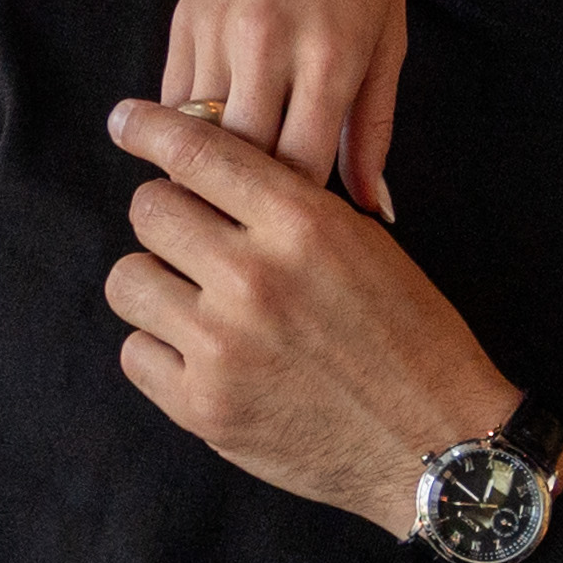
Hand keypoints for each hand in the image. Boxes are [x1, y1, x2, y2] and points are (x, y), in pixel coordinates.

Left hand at [104, 97, 525, 530]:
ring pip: (129, 278)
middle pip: (149, 210)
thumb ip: (286, 209)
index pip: (195, 151)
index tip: (125, 121)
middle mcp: (255, 277)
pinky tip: (200, 355)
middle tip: (191, 238)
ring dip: (155, 282)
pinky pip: (135, 352)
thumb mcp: (365, 246)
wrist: (436, 440)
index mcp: (303, 223)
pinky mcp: (204, 407)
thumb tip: (210, 173)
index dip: (147, 128)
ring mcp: (222, 346)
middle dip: (166, 216)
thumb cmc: (411, 338)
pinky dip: (160, 349)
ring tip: (193, 300)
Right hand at [156, 0, 429, 212]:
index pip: (302, 171)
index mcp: (332, 58)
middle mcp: (271, 46)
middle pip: (243, 163)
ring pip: (197, 135)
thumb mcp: (387, 40)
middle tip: (253, 231)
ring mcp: (220, 29)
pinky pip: (174, 97)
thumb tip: (374, 212)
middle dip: (247, 203)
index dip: (298, 211)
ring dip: (208, 170)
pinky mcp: (185, 16)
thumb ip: (375, 130)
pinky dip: (185, 129)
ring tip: (219, 201)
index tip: (301, 230)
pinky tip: (197, 148)